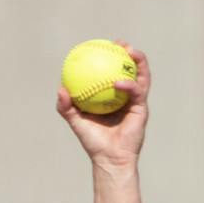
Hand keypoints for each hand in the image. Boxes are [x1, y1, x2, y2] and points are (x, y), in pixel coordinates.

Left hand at [56, 41, 149, 171]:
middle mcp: (127, 96)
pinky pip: (137, 92)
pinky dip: (128, 85)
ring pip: (142, 76)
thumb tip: (61, 89)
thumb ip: (66, 107)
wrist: (109, 159)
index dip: (111, 57)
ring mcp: (136, 102)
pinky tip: (118, 81)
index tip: (103, 45)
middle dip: (129, 53)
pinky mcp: (142, 109)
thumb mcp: (76, 122)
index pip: (114, 72)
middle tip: (120, 43)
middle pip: (132, 69)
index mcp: (113, 96)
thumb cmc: (93, 142)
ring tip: (130, 51)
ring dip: (138, 61)